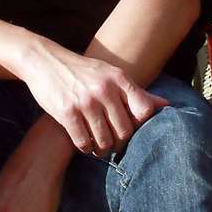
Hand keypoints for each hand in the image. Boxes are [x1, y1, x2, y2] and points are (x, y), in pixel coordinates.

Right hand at [18, 42, 166, 154]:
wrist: (45, 61)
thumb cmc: (83, 71)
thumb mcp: (111, 75)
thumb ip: (137, 92)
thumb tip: (167, 105)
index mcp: (119, 78)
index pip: (144, 111)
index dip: (140, 125)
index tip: (129, 127)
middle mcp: (104, 89)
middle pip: (125, 132)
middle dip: (119, 142)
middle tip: (112, 143)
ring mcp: (85, 101)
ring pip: (104, 141)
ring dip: (102, 149)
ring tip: (98, 147)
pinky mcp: (66, 112)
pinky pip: (83, 142)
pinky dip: (85, 148)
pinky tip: (84, 143)